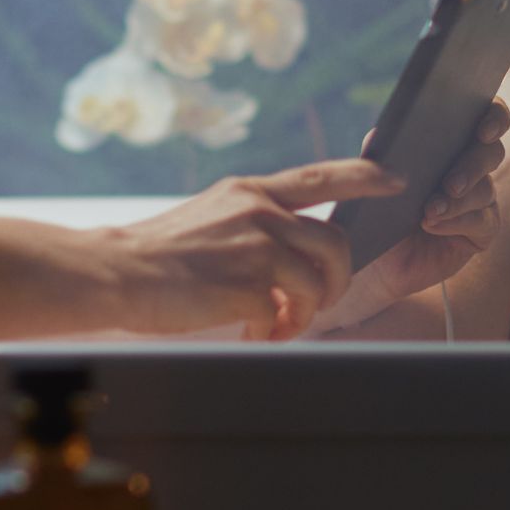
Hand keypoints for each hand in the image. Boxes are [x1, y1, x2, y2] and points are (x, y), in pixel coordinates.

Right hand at [108, 158, 404, 340]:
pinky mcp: (248, 283)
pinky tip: (251, 333)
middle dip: (338, 280)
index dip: (366, 176)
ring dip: (308, 312)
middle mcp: (259, 211)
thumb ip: (249, 223)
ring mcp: (256, 246)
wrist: (113, 272)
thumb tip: (285, 257)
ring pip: (318, 282)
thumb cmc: (154, 255)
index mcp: (249, 192)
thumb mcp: (208, 217)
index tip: (396, 179)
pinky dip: (274, 331)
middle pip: (336, 242)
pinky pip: (285, 314)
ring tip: (280, 326)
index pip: (320, 176)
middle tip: (317, 304)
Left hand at [309, 98, 509, 333]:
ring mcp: (480, 199)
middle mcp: (471, 166)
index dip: (494, 117)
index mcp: (450, 142)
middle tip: (450, 183)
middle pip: (491, 152)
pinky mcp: (482, 231)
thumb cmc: (375, 212)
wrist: (374, 261)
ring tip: (428, 211)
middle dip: (473, 164)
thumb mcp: (373, 178)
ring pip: (485, 189)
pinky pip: (484, 220)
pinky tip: (432, 225)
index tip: (483, 130)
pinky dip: (458, 221)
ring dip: (457, 200)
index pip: (487, 116)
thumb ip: (379, 152)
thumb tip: (381, 134)